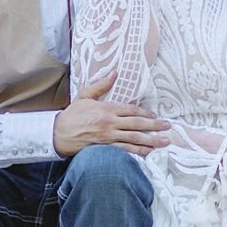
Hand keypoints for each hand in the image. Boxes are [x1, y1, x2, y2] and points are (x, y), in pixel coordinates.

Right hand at [53, 71, 171, 158]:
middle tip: (168, 127)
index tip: (155, 116)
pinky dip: (137, 152)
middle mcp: (110, 122)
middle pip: (137, 124)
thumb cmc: (72, 114)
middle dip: (154, 126)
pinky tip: (148, 153)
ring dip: (151, 140)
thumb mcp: (85, 95)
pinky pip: (124, 150)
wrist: (58, 133)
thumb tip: (114, 73)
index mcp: (106, 108)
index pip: (131, 109)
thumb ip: (101, 85)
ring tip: (164, 142)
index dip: (145, 112)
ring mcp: (108, 136)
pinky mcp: (105, 147)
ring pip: (134, 138)